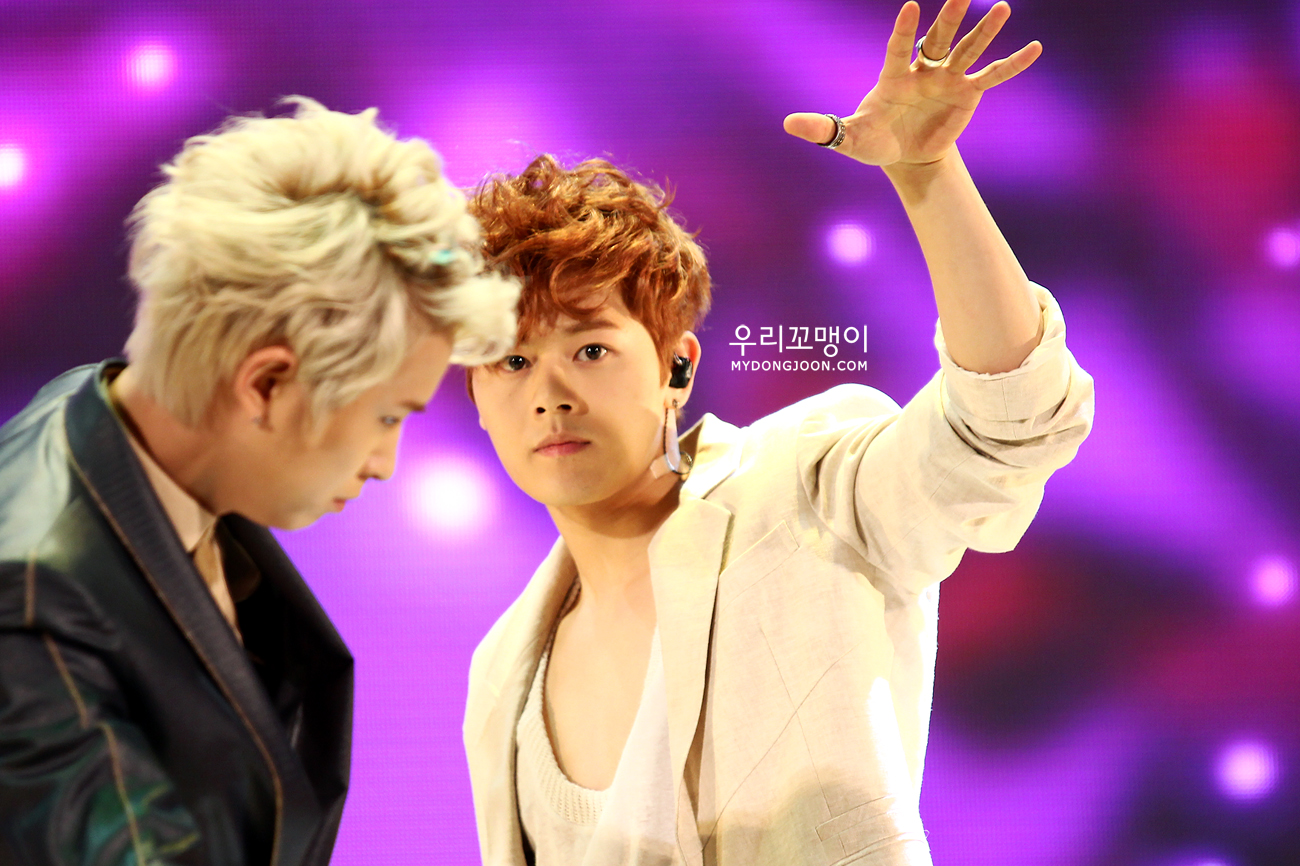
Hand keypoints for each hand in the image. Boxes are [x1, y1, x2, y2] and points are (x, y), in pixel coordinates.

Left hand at [784, 0, 1040, 167]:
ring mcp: (947, 77)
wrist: (903, 155)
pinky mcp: (967, 92)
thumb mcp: (847, 138)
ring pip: (968, 48)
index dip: (903, 29)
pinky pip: (992, 75)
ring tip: (1003, 6)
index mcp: (893, 75)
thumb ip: (821, 128)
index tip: (910, 6)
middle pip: (937, 37)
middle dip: (948, 15)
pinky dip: (1012, 63)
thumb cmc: (873, 141)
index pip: (898, 47)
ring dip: (985, 30)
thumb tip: (787, 124)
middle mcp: (922, 69)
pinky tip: (1034, 48)